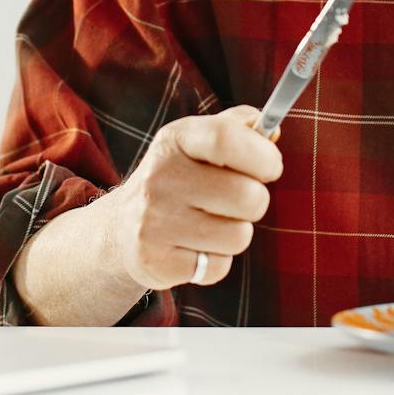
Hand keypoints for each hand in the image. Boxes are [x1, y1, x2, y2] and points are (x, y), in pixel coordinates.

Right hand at [102, 105, 281, 290]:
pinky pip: (219, 267)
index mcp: (175, 140)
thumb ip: (239, 128)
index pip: (226, 138)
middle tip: (236, 201)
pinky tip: (195, 248)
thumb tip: (272, 130)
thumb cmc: (178, 178)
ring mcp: (153, 221)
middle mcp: (159, 177)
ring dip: (236, 232)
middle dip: (255, 202)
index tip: (271, 167)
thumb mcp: (198, 142)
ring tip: (212, 224)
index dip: (263, 155)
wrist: (121, 228)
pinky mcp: (155, 261)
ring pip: (239, 236)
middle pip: (248, 196)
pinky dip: (216, 261)